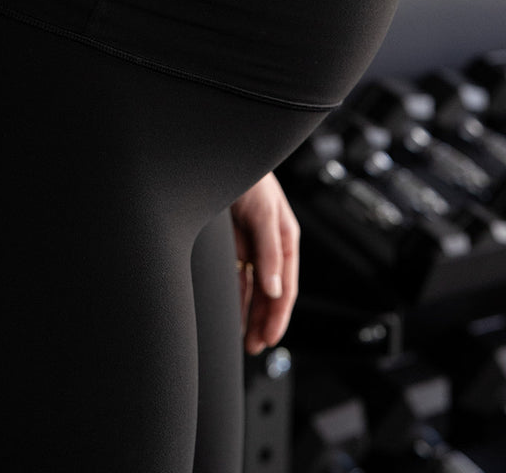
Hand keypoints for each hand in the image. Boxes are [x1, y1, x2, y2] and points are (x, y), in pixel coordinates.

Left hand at [230, 172, 299, 355]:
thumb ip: (270, 251)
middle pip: (268, 293)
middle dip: (263, 321)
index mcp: (284, 239)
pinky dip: (233, 297)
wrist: (220, 158)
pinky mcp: (230, 244)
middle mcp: (267, 246)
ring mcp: (248, 246)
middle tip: (253, 347)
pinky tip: (228, 313)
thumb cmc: (251, 177)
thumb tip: (274, 289)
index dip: (278, 316)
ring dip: (248, 313)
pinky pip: (233, 277)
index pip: (285, 287)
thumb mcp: (264, 213)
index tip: (269, 339)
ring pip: (250, 289)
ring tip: (242, 339)